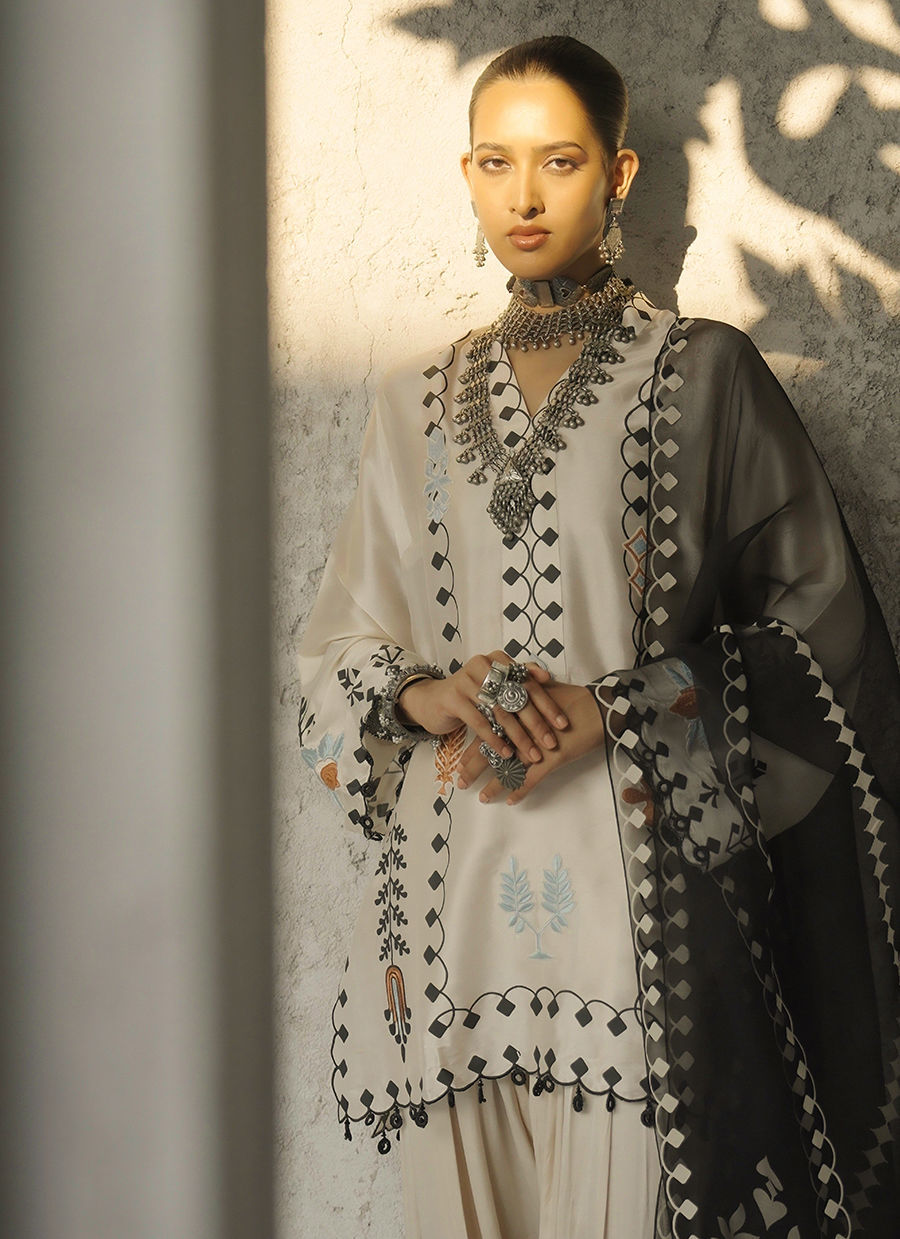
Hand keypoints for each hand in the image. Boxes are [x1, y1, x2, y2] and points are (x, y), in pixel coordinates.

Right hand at [397, 652, 569, 764]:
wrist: (433, 700)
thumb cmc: (471, 695)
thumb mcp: (496, 687)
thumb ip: (519, 683)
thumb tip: (549, 682)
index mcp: (498, 660)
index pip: (529, 682)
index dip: (548, 704)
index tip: (563, 724)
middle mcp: (483, 665)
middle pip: (516, 696)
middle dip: (536, 723)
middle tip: (551, 743)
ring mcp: (466, 680)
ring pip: (500, 710)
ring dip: (518, 735)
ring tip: (531, 754)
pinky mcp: (453, 698)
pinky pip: (479, 721)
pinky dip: (494, 739)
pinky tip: (505, 753)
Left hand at [456, 680, 604, 804]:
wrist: (598, 708)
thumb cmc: (571, 700)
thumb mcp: (541, 696)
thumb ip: (521, 702)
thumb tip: (505, 705)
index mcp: (515, 713)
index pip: (486, 733)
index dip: (472, 748)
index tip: (458, 762)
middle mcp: (521, 729)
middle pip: (491, 750)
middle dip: (474, 768)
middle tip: (460, 782)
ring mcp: (535, 744)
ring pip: (508, 767)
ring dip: (494, 784)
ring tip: (481, 797)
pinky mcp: (552, 757)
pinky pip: (532, 778)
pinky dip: (520, 789)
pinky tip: (510, 801)